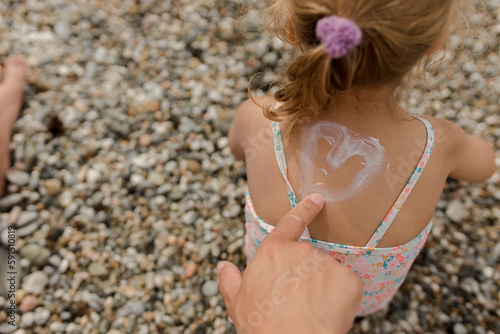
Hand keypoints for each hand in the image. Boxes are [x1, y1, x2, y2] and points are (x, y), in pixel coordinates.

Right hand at [217, 194, 362, 333]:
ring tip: (311, 310)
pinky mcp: (348, 280)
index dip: (305, 209)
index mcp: (274, 251)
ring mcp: (327, 263)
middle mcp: (301, 251)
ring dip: (323, 288)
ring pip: (328, 273)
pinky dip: (342, 298)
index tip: (317, 200)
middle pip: (308, 258)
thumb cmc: (262, 326)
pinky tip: (329, 312)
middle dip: (306, 277)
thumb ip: (230, 280)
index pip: (291, 222)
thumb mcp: (237, 302)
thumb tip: (223, 267)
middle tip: (297, 301)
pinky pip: (347, 286)